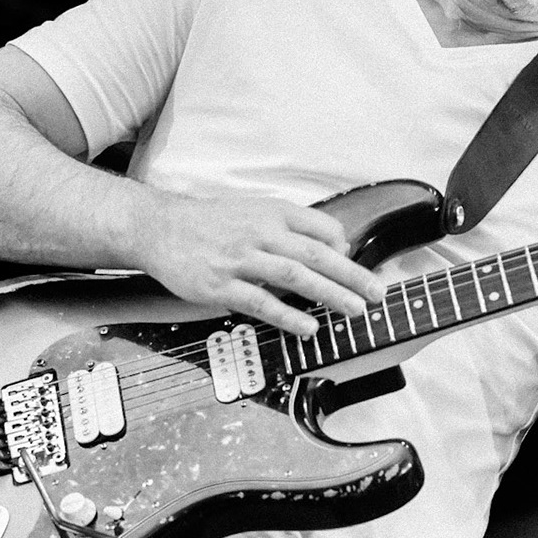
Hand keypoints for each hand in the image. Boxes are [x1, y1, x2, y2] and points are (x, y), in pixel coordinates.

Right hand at [135, 191, 385, 335]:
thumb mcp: (255, 211)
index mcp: (272, 212)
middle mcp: (260, 232)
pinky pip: (261, 302)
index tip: (361, 268)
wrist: (160, 228)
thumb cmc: (212, 222)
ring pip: (295, 277)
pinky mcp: (221, 285)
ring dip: (330, 294)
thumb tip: (334, 245)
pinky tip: (309, 326)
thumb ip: (292, 226)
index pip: (321, 227)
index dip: (345, 248)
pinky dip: (288, 315)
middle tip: (377, 294)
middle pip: (316, 254)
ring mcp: (240, 259)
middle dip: (352, 275)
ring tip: (354, 310)